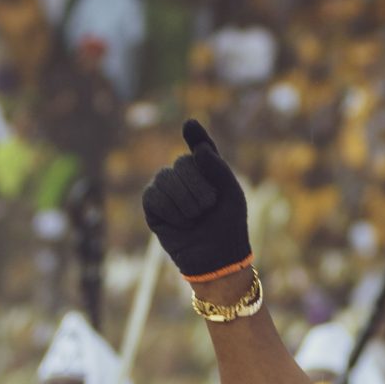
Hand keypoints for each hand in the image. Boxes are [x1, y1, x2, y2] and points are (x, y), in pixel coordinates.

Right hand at [142, 119, 252, 278]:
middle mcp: (184, 176)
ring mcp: (166, 189)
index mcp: (207, 170)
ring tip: (195, 218)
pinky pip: (154, 196)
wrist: (216, 258)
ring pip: (165, 178)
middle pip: (182, 163)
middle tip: (208, 208)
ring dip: (185, 201)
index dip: (195, 135)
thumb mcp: (232, 194)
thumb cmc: (228, 225)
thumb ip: (218, 168)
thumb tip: (197, 149)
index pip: (200, 147)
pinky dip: (170, 210)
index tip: (189, 125)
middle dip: (198, 187)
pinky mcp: (152, 206)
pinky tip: (180, 223)